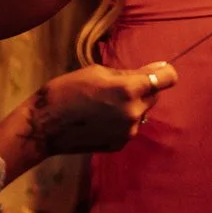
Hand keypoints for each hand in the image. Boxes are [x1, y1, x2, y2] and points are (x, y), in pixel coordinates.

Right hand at [27, 62, 177, 154]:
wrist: (43, 126)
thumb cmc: (68, 91)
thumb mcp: (99, 72)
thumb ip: (132, 73)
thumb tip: (160, 67)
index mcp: (129, 90)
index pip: (168, 78)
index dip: (164, 72)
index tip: (156, 69)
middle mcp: (133, 113)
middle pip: (155, 95)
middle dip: (143, 89)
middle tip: (115, 87)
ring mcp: (128, 132)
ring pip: (142, 112)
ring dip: (131, 105)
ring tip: (103, 104)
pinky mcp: (119, 145)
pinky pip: (129, 127)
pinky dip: (121, 121)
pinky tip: (99, 119)